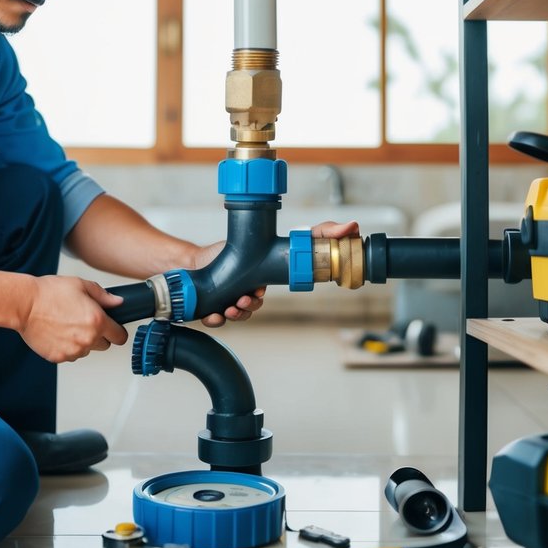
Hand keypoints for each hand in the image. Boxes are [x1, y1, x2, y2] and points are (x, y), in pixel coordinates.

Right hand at [20, 276, 128, 362]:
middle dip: (99, 335)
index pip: (120, 337)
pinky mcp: (58, 357)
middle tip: (85, 322)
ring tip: (68, 325)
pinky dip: (67, 347)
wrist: (24, 305)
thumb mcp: (81, 285)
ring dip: (82, 342)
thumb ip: (104, 296)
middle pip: (104, 345)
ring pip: (86, 351)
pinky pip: (70, 355)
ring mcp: (73, 351)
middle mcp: (87, 339)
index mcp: (97, 321)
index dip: (117, 331)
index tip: (113, 328)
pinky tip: (58, 333)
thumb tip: (117, 302)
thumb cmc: (49, 293)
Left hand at [190, 220, 360, 327]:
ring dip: (231, 314)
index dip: (257, 301)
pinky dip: (213, 319)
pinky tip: (212, 313)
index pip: (260, 299)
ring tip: (228, 305)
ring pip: (232, 318)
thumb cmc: (228, 250)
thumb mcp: (269, 235)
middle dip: (244, 308)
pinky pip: (214, 321)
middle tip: (240, 298)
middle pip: (247, 310)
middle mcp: (239, 298)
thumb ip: (314, 233)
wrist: (195, 260)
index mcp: (255, 285)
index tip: (254, 293)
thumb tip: (353, 226)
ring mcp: (224, 304)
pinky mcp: (209, 309)